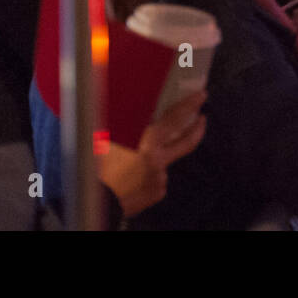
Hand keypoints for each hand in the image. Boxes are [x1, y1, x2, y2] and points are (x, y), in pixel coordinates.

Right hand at [98, 90, 206, 217]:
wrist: (96, 202)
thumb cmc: (97, 168)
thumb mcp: (110, 139)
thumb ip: (130, 127)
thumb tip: (141, 114)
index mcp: (148, 145)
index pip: (175, 119)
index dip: (189, 106)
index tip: (201, 96)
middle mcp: (159, 161)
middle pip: (187, 142)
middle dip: (197, 128)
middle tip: (202, 118)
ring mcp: (160, 178)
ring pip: (164, 161)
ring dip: (157, 157)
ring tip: (133, 161)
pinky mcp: (156, 193)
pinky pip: (155, 178)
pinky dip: (148, 174)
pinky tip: (132, 177)